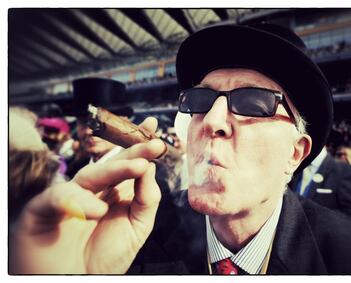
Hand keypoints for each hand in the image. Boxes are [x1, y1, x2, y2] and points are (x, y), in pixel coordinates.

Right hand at [9, 118, 164, 273]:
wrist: (76, 281)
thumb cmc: (105, 256)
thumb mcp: (138, 227)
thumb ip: (146, 198)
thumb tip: (150, 166)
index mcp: (113, 192)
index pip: (127, 164)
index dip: (139, 145)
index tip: (153, 128)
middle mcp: (91, 191)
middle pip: (111, 164)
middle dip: (133, 151)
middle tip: (154, 144)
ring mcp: (67, 198)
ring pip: (88, 175)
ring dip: (114, 169)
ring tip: (139, 167)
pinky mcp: (43, 210)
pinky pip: (58, 198)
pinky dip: (77, 202)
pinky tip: (97, 210)